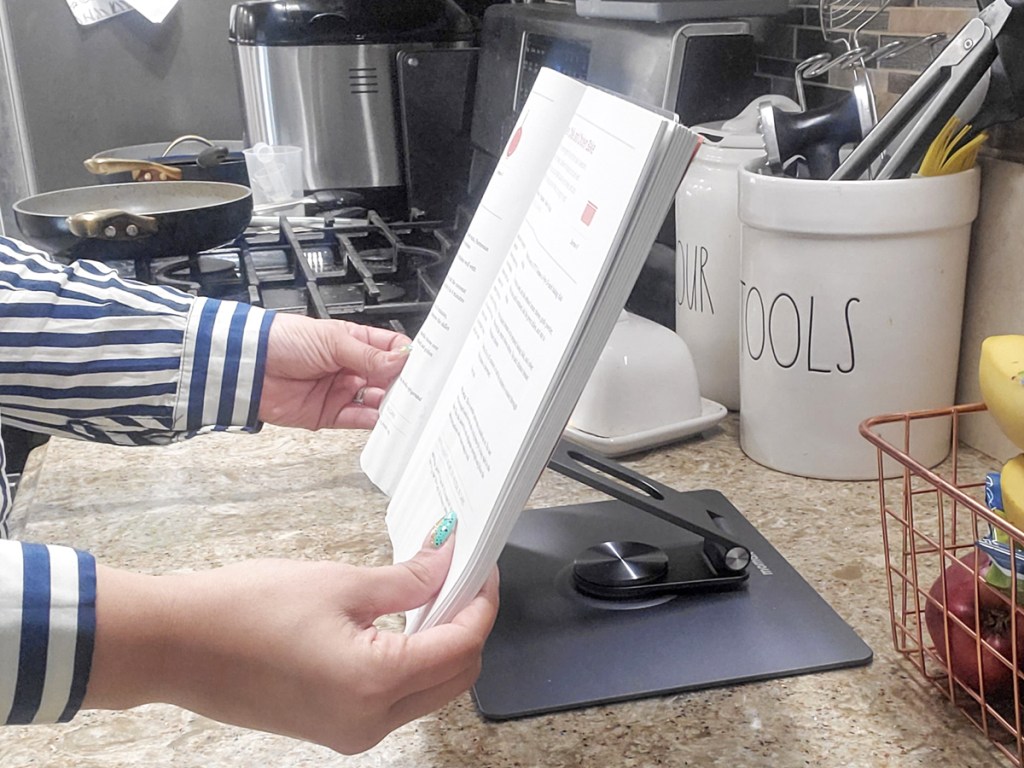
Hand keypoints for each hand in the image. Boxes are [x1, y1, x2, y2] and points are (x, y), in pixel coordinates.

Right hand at [83, 538, 499, 753]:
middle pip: (455, 676)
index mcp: (376, 683)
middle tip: (458, 576)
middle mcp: (370, 722)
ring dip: (440, 645)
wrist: (175, 645)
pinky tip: (397, 625)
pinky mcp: (333, 729)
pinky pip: (394, 701)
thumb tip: (448, 561)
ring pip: (428, 692)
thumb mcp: (339, 584)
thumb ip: (407, 579)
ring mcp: (351, 732)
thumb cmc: (245, 611)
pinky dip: (410, 664)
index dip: (481, 602)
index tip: (480, 566)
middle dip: (467, 625)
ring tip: (429, 594)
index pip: (462, 645)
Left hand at [258, 313, 411, 429]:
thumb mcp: (333, 341)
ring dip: (389, 405)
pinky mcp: (328, 414)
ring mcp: (340, 391)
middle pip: (387, 379)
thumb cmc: (284, 340)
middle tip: (417, 391)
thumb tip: (400, 360)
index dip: (406, 359)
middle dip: (402, 385)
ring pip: (375, 401)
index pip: (391, 350)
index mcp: (354, 342)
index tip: (421, 366)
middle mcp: (350, 367)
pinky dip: (372, 422)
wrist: (250, 365)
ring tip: (403, 407)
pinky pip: (356, 420)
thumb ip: (368, 354)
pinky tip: (383, 419)